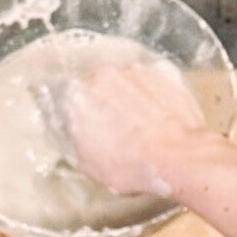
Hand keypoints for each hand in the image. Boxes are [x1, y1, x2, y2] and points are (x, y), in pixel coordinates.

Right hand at [60, 53, 213, 198]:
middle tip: (113, 128)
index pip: (58, 96)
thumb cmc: (131, 166)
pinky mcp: (163, 70)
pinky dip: (153, 93)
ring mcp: (134, 70)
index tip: (76, 122)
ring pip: (124, 81)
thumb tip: (66, 130)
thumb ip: (70, 139)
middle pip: (93, 85)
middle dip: (100, 103)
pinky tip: (160, 116)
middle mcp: (101, 74)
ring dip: (127, 97)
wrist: (179, 156)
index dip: (67, 110)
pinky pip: (151, 80)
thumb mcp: (87, 165)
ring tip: (141, 125)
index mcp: (75, 95)